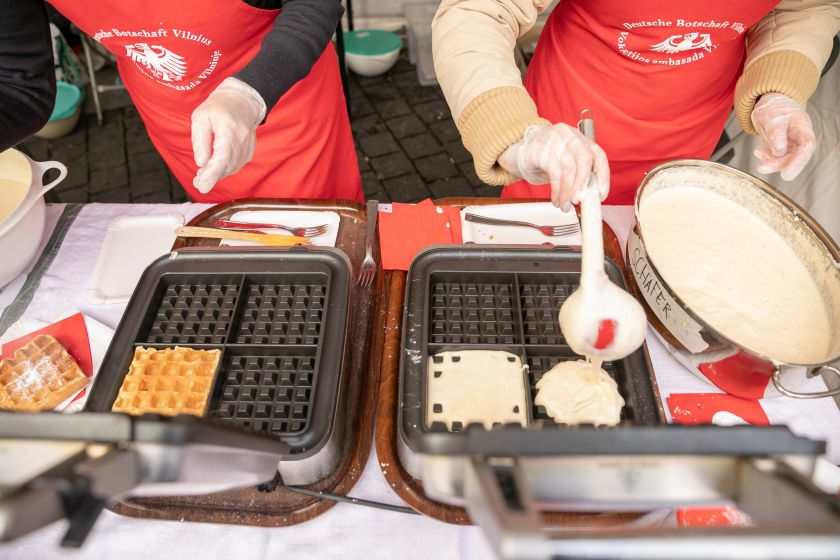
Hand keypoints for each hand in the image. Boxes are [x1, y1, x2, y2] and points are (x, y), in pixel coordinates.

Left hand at [190, 77, 265, 193]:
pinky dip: (224, 170)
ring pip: (232, 168)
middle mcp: (242, 139)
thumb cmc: (218, 107)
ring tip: (202, 177)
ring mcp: (248, 147)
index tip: (201, 184)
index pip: (223, 157)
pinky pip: (235, 165)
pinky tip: (213, 169)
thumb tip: (201, 163)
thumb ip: (200, 140)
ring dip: (217, 175)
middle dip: (211, 178)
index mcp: (229, 128)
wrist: (242, 102)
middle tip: (197, 184)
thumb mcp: (201, 117)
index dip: (212, 173)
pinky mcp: (249, 152)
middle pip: (227, 166)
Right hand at [498, 123, 608, 209]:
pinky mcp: (540, 149)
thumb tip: (589, 196)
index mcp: (581, 140)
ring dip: (567, 192)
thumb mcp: (566, 163)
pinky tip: (556, 199)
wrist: (521, 151)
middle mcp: (570, 137)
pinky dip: (557, 190)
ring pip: (568, 168)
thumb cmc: (547, 159)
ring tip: (564, 205)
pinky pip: (553, 173)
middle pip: (584, 159)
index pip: (598, 155)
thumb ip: (579, 175)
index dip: (603, 175)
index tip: (601, 194)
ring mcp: (554, 141)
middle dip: (582, 184)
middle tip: (578, 201)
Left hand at [750, 93, 814, 180]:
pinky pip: (775, 156)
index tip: (787, 174)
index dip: (798, 162)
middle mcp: (799, 137)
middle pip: (795, 155)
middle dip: (779, 164)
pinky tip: (758, 152)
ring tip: (758, 153)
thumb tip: (779, 151)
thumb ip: (776, 133)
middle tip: (762, 168)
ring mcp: (791, 143)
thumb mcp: (772, 117)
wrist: (768, 103)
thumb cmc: (774, 107)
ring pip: (784, 158)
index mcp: (803, 126)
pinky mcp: (781, 147)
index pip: (806, 146)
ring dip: (770, 161)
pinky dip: (766, 156)